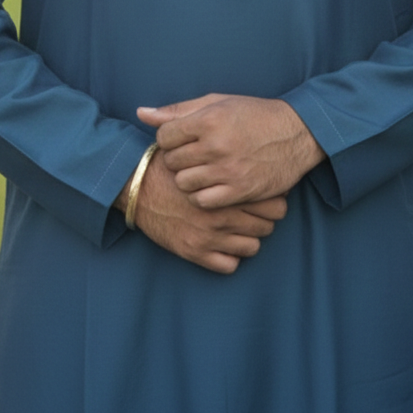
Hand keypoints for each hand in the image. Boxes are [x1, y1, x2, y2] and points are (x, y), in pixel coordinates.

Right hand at [116, 149, 287, 274]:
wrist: (136, 186)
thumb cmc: (171, 163)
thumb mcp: (199, 147)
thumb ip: (228, 150)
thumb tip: (257, 151)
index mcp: (228, 187)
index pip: (275, 202)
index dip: (274, 199)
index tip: (265, 195)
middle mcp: (222, 214)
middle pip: (267, 226)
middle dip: (264, 220)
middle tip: (254, 213)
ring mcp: (209, 235)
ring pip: (252, 247)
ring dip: (248, 238)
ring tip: (239, 228)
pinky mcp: (194, 252)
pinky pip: (229, 265)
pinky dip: (230, 256)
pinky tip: (224, 243)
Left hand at [138, 94, 324, 209]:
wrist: (296, 133)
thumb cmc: (253, 115)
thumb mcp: (217, 102)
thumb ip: (178, 110)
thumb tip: (140, 113)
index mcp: (209, 119)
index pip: (165, 135)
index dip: (170, 138)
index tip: (181, 139)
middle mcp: (216, 145)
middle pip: (172, 161)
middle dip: (178, 159)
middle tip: (193, 156)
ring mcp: (228, 170)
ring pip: (184, 183)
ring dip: (189, 179)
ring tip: (202, 170)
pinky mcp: (239, 190)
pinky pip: (203, 201)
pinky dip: (202, 196)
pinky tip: (212, 185)